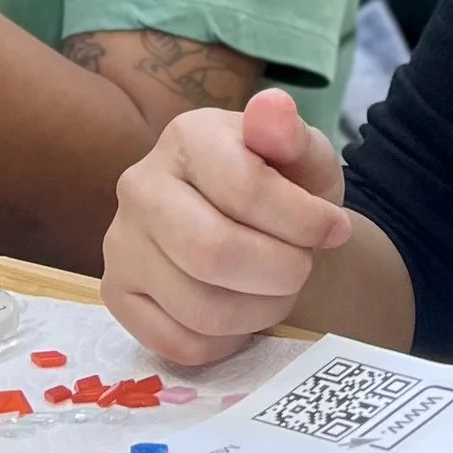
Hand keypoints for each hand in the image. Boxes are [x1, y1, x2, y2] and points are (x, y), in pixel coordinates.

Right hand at [103, 86, 351, 367]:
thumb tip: (274, 108)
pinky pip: (178, 343)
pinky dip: (227, 341)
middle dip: (281, 271)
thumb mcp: (303, 155)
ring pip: (199, 307)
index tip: (335, 229)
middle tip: (303, 267)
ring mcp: (120, 243)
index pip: (245, 189)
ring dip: (260, 311)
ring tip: (278, 288)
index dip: (304, 221)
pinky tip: (243, 312)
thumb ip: (292, 136)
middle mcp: (139, 185)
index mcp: (188, 136)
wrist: (253, 223)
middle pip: (213, 252)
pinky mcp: (117, 295)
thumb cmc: (281, 183)